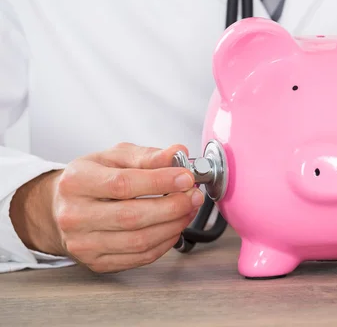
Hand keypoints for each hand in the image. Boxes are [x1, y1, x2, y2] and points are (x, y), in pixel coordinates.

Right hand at [10, 143, 203, 272]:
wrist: (62, 208)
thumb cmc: (91, 179)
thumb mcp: (114, 157)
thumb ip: (147, 156)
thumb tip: (178, 153)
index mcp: (76, 182)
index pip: (123, 184)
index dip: (160, 182)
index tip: (186, 177)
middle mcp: (74, 216)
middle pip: (132, 217)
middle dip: (173, 206)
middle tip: (193, 195)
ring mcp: (83, 244)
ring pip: (139, 241)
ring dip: (173, 226)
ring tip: (188, 209)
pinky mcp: (97, 263)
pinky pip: (140, 258)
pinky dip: (165, 243)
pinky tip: (174, 227)